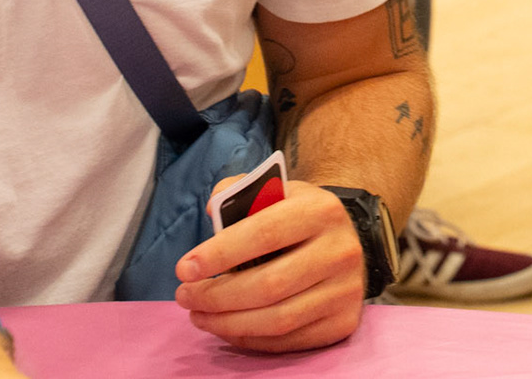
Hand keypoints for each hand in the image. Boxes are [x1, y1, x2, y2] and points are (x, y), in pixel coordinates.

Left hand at [175, 180, 365, 352]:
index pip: (265, 234)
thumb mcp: (276, 192)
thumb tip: (214, 209)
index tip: (184, 269)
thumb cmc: (298, 217)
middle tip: (185, 296)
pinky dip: (250, 338)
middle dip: (216, 295)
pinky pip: (288, 341)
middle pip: (269, 284)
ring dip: (227, 323)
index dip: (220, 254)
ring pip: (278, 319)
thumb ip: (242, 192)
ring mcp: (345, 290)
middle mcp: (340, 250)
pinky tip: (227, 328)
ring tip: (198, 315)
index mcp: (321, 210)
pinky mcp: (343, 322)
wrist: (347, 241)